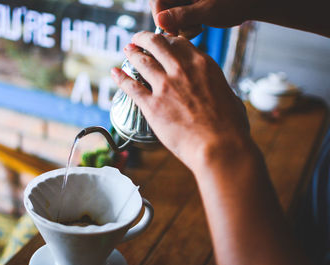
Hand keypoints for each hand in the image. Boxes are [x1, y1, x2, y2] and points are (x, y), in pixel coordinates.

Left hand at [110, 31, 250, 171]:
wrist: (219, 147)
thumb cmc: (230, 127)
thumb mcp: (230, 97)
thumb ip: (218, 90)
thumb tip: (221, 94)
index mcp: (202, 65)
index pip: (179, 43)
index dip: (167, 40)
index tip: (161, 42)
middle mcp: (181, 70)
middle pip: (156, 44)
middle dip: (144, 38)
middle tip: (138, 39)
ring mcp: (165, 86)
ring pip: (142, 61)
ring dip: (132, 53)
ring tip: (127, 49)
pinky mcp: (152, 105)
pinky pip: (131, 86)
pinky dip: (121, 78)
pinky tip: (114, 72)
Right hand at [150, 0, 257, 37]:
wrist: (252, 2)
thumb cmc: (235, 2)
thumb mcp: (207, 11)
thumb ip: (182, 15)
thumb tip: (160, 21)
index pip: (157, 0)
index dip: (160, 16)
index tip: (172, 30)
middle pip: (162, 7)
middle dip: (172, 22)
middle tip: (190, 29)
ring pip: (169, 15)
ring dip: (180, 25)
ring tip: (198, 26)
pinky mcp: (189, 5)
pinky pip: (178, 17)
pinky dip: (186, 25)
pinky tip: (199, 24)